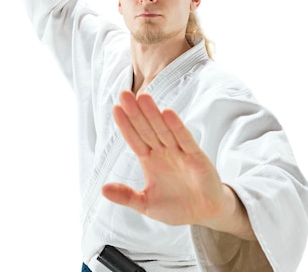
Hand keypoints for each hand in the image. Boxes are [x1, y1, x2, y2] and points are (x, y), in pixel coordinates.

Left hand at [104, 91, 230, 226]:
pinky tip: (167, 113)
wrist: (205, 214)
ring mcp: (180, 153)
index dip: (125, 125)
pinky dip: (177, 127)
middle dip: (135, 113)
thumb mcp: (146, 204)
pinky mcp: (196, 157)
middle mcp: (163, 152)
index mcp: (150, 160)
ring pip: (163, 130)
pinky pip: (185, 139)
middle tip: (124, 93)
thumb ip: (126, 196)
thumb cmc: (176, 206)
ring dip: (153, 114)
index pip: (135, 139)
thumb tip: (102, 189)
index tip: (115, 108)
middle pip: (146, 129)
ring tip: (142, 96)